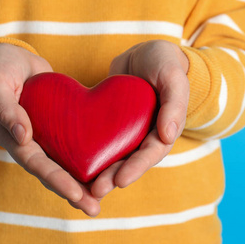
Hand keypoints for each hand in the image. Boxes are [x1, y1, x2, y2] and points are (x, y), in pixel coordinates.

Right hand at [0, 43, 100, 215]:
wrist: (12, 59)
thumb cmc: (0, 69)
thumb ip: (6, 109)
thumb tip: (22, 139)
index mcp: (11, 137)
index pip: (35, 163)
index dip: (56, 180)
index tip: (76, 195)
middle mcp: (28, 143)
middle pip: (51, 173)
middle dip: (72, 192)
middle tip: (94, 209)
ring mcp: (43, 137)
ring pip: (62, 164)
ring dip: (80, 183)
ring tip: (100, 201)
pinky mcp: (56, 127)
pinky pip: (71, 146)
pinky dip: (85, 159)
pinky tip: (104, 169)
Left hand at [91, 40, 189, 198]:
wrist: (145, 53)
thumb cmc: (164, 62)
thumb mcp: (173, 77)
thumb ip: (174, 104)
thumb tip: (167, 135)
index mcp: (163, 129)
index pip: (150, 153)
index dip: (136, 168)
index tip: (120, 181)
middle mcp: (144, 134)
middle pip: (129, 161)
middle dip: (113, 177)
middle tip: (96, 191)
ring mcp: (126, 130)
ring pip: (113, 155)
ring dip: (100, 171)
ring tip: (82, 186)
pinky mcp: (109, 123)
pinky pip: (99, 139)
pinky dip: (88, 151)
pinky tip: (70, 161)